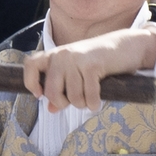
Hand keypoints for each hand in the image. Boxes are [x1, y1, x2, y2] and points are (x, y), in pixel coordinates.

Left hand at [20, 27, 155, 110]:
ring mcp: (76, 59)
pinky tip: (97, 101)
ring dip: (83, 104)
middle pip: (52, 91)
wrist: (126, 46)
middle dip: (64, 103)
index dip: (30, 83)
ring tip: (90, 97)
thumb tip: (51, 109)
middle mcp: (62, 55)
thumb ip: (62, 89)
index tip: (40, 95)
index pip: (30, 66)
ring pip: (72, 97)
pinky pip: (89, 96)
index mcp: (55, 55)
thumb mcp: (77, 73)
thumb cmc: (100, 62)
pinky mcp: (92, 66)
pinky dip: (94, 104)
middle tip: (76, 101)